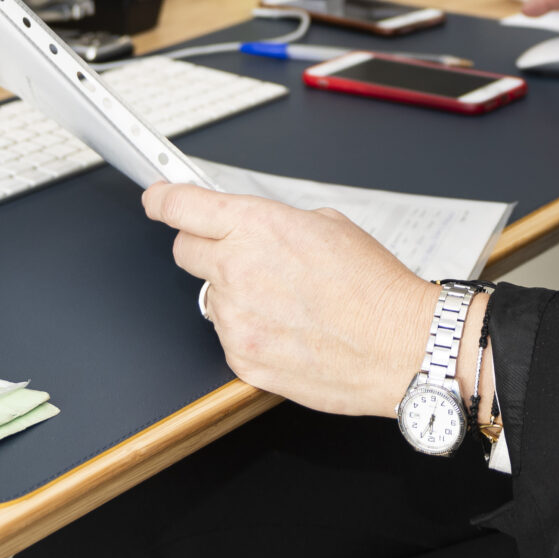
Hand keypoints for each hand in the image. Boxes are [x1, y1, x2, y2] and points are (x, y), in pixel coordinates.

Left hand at [144, 181, 437, 415]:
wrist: (400, 347)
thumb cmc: (376, 287)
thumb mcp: (327, 226)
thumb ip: (273, 224)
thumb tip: (250, 229)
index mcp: (257, 226)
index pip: (182, 206)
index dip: (164, 200)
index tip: (157, 199)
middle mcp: (237, 269)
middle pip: (184, 251)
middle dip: (205, 247)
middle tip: (241, 255)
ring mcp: (236, 318)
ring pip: (210, 297)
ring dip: (235, 294)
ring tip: (287, 302)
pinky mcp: (241, 358)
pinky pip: (228, 335)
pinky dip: (250, 330)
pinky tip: (289, 329)